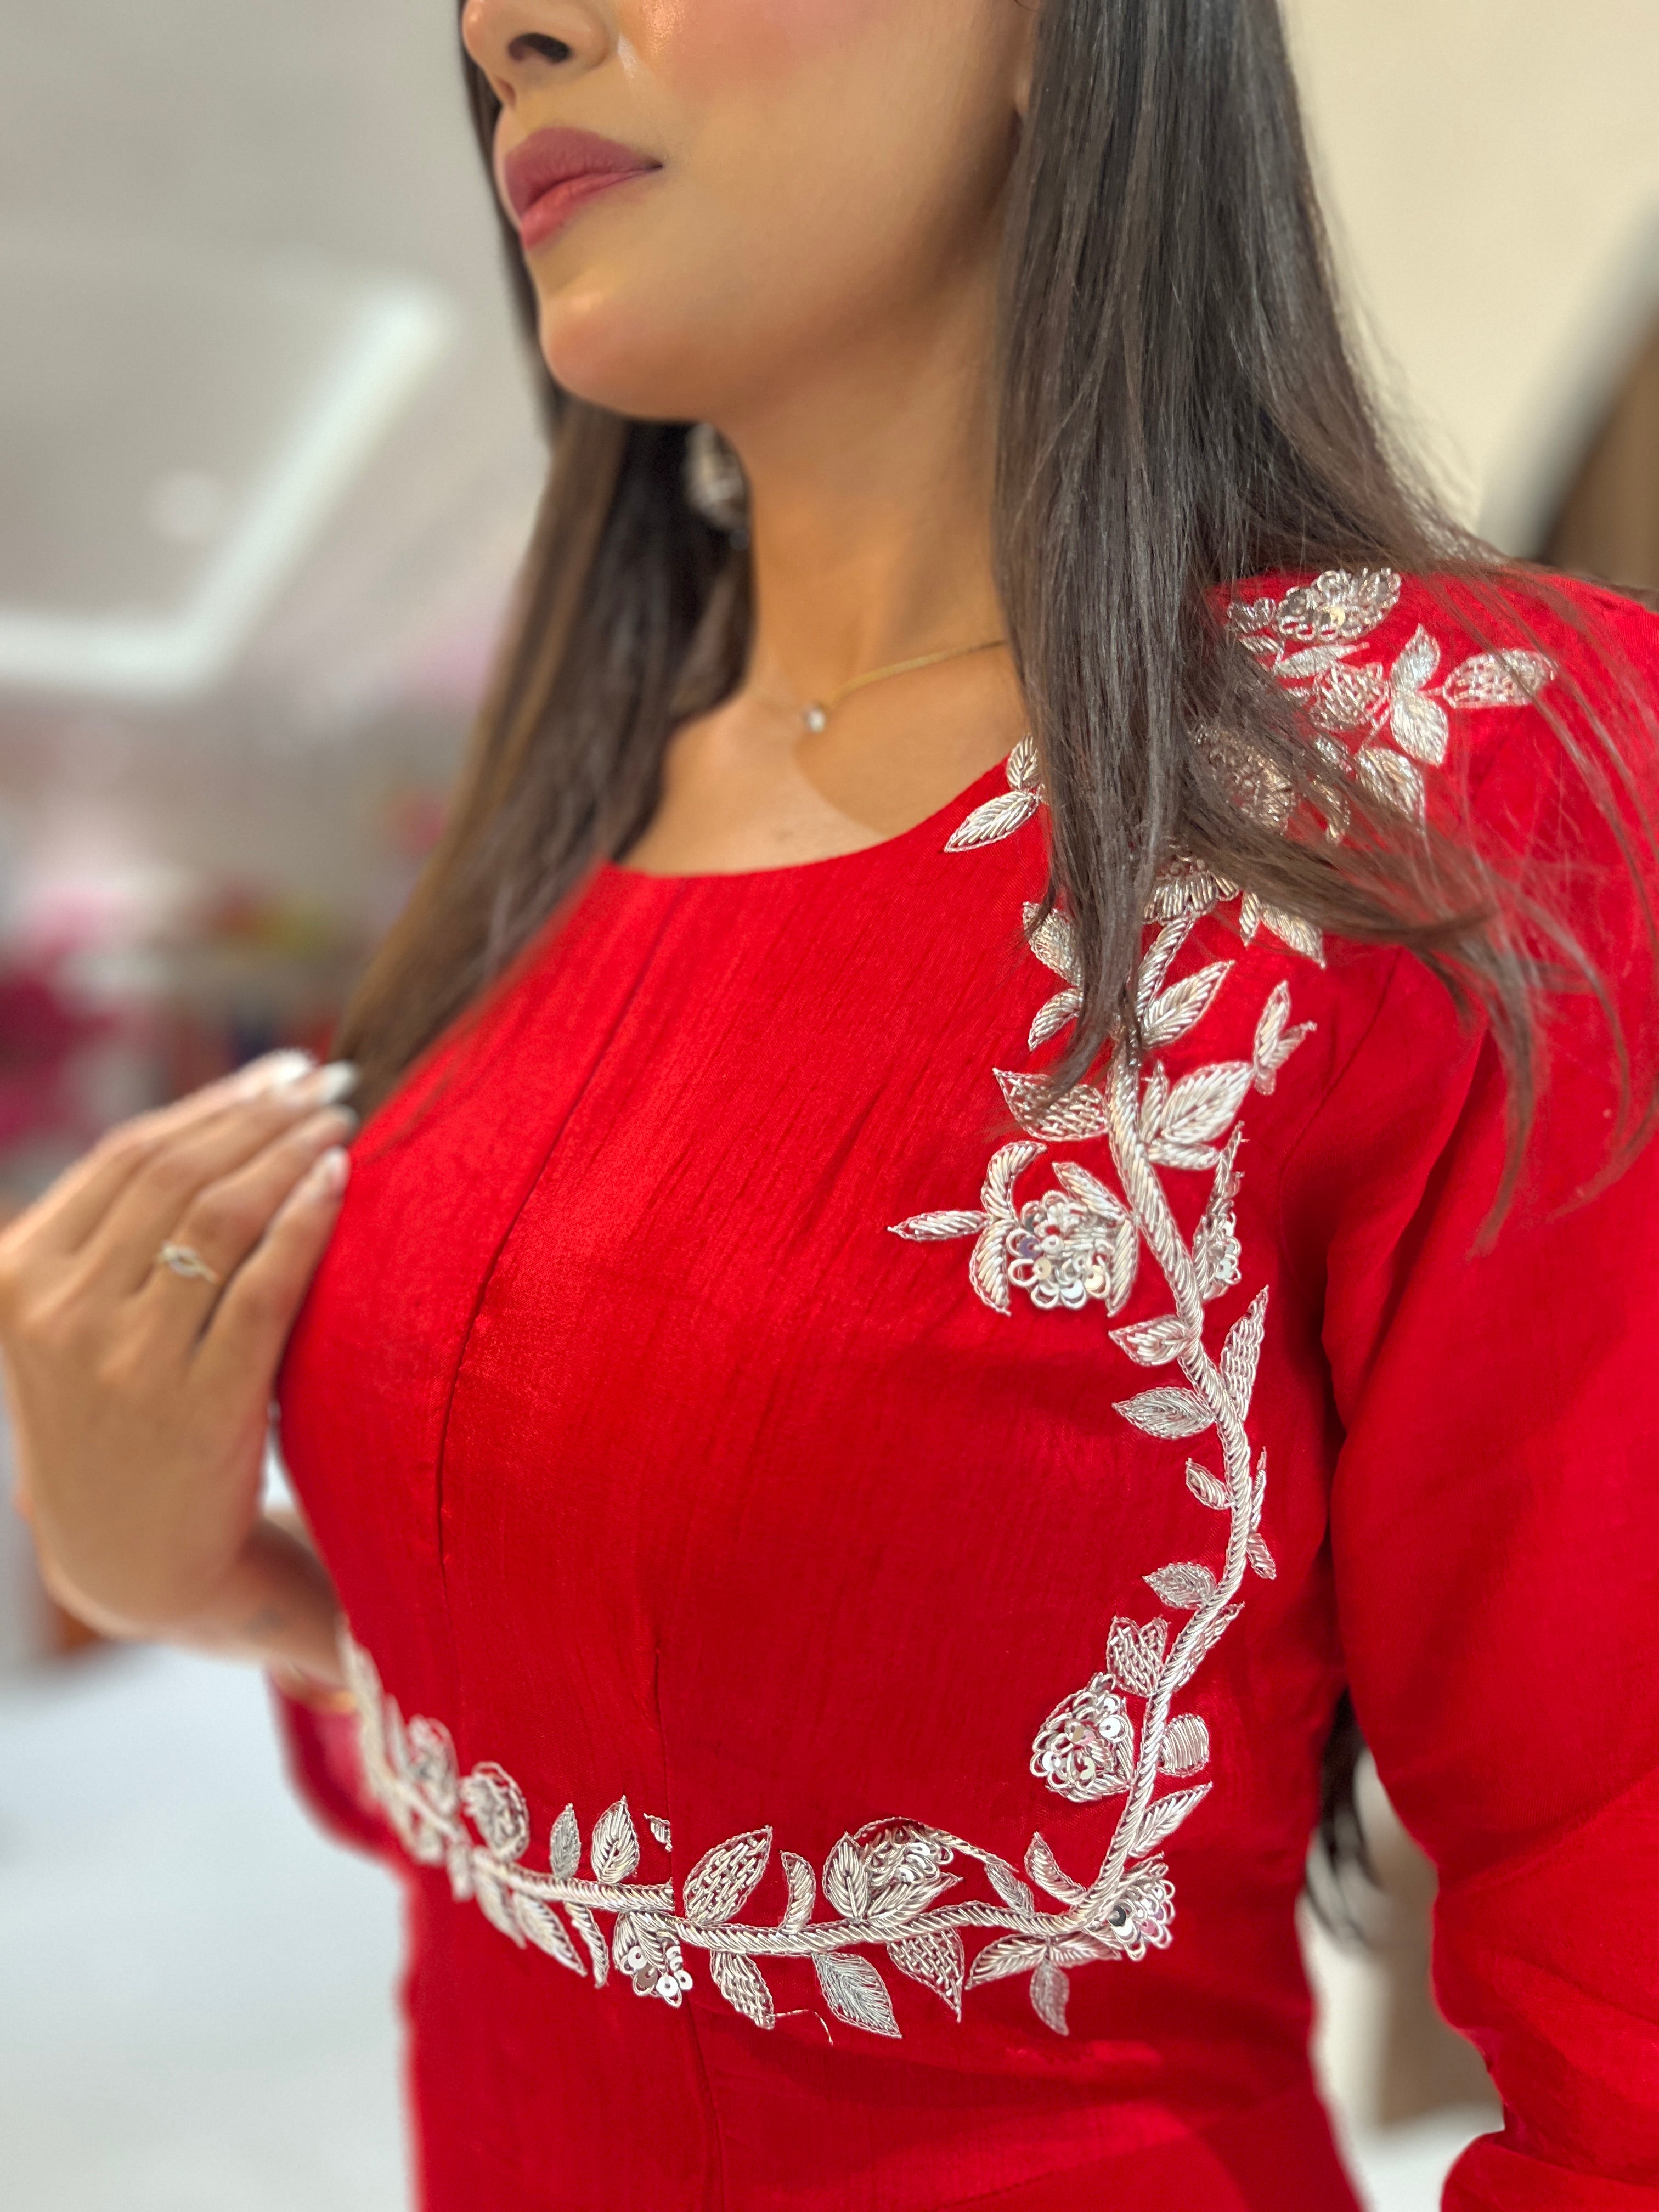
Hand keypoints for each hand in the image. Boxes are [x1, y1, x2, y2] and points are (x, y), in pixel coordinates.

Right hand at [0, 1050, 355, 1652]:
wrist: (132, 1560)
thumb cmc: (120, 1416)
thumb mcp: (70, 1319)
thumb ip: (110, 1230)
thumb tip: (214, 1114)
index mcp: (17, 1277)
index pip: (128, 1155)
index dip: (216, 1101)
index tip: (283, 1070)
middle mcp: (58, 1314)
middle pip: (178, 1173)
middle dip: (265, 1113)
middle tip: (331, 1081)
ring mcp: (124, 1363)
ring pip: (219, 1217)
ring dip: (291, 1152)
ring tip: (345, 1120)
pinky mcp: (195, 1408)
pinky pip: (261, 1287)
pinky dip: (306, 1222)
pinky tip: (342, 1181)